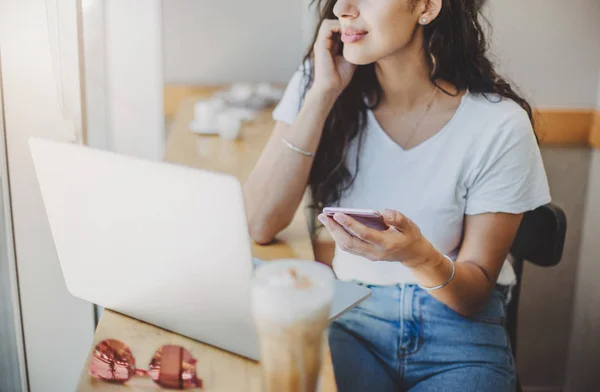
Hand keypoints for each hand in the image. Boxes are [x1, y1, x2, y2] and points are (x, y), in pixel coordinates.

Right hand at [312, 19, 356, 96]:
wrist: (331, 88)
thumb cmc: (340, 78)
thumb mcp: (351, 59)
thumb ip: (354, 49)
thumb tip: (366, 41)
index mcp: (330, 46)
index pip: (337, 29)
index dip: (348, 28)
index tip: (358, 33)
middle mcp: (324, 43)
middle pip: (333, 23)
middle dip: (345, 24)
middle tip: (357, 31)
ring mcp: (321, 43)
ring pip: (329, 22)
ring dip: (341, 24)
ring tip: (351, 33)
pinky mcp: (320, 44)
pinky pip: (327, 26)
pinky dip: (338, 27)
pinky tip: (347, 36)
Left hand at [318, 209, 439, 267]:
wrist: (413, 254)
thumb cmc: (410, 236)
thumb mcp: (409, 225)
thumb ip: (397, 218)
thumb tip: (383, 212)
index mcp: (386, 244)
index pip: (364, 234)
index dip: (350, 224)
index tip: (337, 214)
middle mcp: (375, 252)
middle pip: (349, 242)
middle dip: (334, 229)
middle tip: (323, 216)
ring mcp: (369, 255)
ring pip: (347, 246)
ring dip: (334, 233)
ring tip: (325, 219)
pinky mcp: (366, 255)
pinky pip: (349, 247)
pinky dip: (339, 237)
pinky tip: (333, 226)